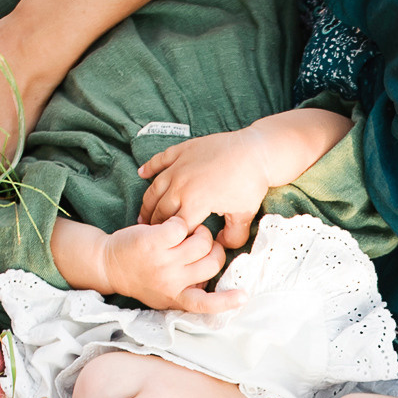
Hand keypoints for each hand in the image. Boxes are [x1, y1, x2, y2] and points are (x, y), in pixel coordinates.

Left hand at [101, 217, 246, 313]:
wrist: (108, 264)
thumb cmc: (142, 277)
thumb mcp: (165, 293)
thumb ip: (188, 290)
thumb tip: (213, 280)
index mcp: (176, 298)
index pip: (204, 305)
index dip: (226, 301)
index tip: (244, 297)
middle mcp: (170, 282)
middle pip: (212, 262)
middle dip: (212, 248)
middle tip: (202, 243)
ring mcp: (161, 262)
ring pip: (201, 241)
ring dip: (199, 231)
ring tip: (189, 232)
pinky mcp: (152, 242)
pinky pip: (182, 225)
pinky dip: (180, 221)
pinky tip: (172, 225)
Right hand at [137, 128, 269, 249]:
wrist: (256, 151)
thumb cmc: (250, 184)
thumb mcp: (243, 216)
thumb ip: (232, 238)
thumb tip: (221, 246)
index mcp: (194, 203)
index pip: (176, 229)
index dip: (173, 240)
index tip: (171, 247)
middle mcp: (181, 185)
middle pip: (160, 210)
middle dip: (155, 225)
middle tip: (152, 235)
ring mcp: (179, 166)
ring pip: (155, 188)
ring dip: (147, 203)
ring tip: (143, 215)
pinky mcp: (182, 150)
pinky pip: (160, 159)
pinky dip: (149, 167)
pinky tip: (142, 173)